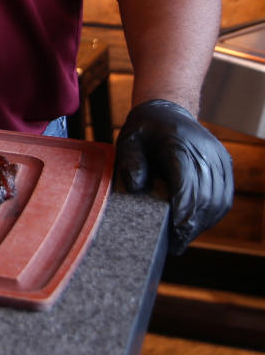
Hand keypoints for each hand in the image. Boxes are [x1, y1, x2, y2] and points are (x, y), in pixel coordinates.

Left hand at [115, 99, 232, 254]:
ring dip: (203, 223)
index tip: (175, 234)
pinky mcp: (225, 165)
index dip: (183, 211)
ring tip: (183, 238)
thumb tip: (136, 189)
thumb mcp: (128, 139)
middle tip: (176, 245)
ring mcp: (219, 159)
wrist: (168, 109)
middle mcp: (205, 151)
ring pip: (219, 200)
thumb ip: (130, 162)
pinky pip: (224, 196)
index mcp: (180, 143)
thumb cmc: (145, 128)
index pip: (187, 183)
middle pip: (205, 196)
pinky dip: (212, 214)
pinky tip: (196, 225)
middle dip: (192, 225)